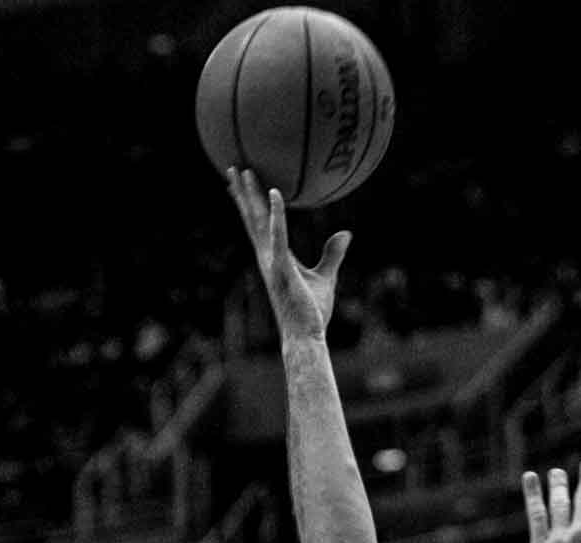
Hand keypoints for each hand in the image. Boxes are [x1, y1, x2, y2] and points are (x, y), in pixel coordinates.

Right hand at [228, 168, 350, 342]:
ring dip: (251, 196)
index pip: (261, 225)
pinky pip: (278, 236)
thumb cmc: (312, 313)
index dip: (252, 205)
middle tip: (234, 167)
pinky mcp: (282, 269)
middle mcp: (267, 258)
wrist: (306, 337)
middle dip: (243, 193)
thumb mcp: (326, 277)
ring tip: (246, 171)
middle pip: (252, 219)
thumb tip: (346, 233)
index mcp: (275, 258)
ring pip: (258, 223)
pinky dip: (276, 215)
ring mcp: (272, 263)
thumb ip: (333, 254)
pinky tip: (275, 193)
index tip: (244, 184)